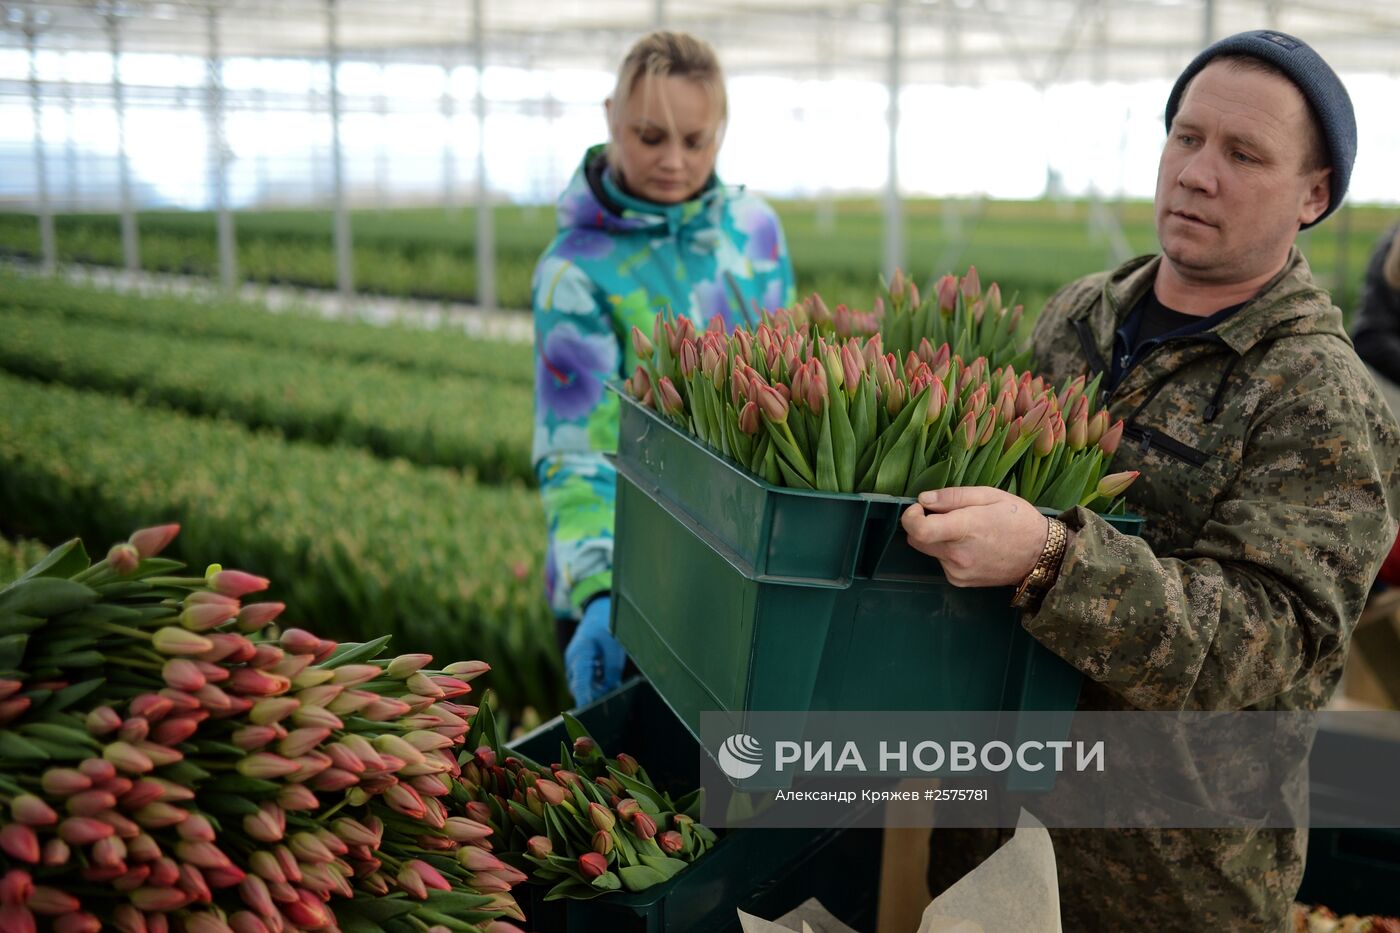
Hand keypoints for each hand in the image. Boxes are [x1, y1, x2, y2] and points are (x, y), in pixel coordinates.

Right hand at [564, 596, 625, 706]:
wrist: (598, 611)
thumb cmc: (607, 626)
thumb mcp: (615, 646)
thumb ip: (612, 670)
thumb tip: (611, 691)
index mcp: (581, 654)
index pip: (580, 682)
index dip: (584, 699)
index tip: (588, 713)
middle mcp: (573, 660)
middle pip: (579, 687)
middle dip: (593, 696)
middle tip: (609, 702)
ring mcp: (573, 662)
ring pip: (581, 684)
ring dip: (595, 689)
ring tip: (611, 685)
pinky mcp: (577, 664)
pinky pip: (584, 679)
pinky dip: (595, 682)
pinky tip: (605, 678)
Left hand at [901, 487, 1048, 587]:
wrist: (1040, 555)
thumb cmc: (1017, 518)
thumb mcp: (989, 495)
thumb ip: (953, 496)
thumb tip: (923, 499)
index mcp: (965, 529)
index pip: (919, 530)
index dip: (910, 517)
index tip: (919, 507)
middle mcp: (957, 555)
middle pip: (916, 540)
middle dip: (922, 524)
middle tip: (944, 514)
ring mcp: (958, 572)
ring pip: (928, 551)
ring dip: (937, 539)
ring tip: (966, 531)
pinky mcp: (960, 582)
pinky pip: (941, 562)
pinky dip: (947, 552)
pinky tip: (970, 546)